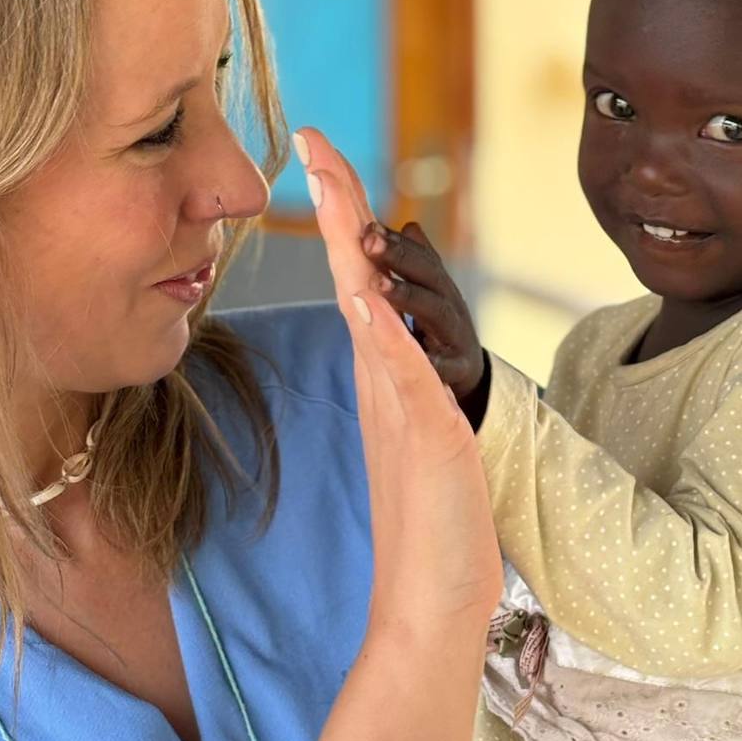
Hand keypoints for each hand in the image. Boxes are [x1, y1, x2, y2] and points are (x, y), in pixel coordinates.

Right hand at [294, 127, 501, 628]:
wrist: (430, 602)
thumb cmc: (429, 521)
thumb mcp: (420, 431)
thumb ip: (400, 378)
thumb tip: (383, 328)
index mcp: (385, 369)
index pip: (362, 273)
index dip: (343, 211)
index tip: (322, 153)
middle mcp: (383, 378)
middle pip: (354, 272)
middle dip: (335, 201)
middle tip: (311, 138)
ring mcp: (398, 405)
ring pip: (369, 309)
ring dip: (351, 246)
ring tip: (331, 182)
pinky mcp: (424, 438)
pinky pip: (400, 375)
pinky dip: (382, 332)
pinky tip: (366, 294)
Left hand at [361, 219, 488, 403]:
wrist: (468, 373)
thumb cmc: (440, 328)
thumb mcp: (432, 293)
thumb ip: (418, 261)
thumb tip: (409, 225)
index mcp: (436, 287)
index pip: (417, 255)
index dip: (393, 240)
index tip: (366, 227)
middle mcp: (449, 305)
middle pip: (427, 276)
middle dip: (399, 255)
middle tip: (369, 242)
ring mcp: (457, 336)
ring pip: (436, 313)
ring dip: (407, 296)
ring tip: (377, 284)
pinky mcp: (461, 370)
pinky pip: (449, 366)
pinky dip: (436, 360)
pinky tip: (418, 354)